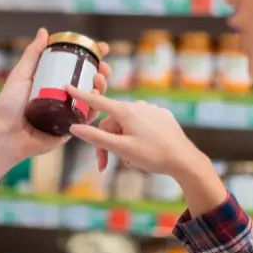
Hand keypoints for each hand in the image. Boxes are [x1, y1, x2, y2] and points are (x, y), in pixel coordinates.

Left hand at [0, 28, 110, 179]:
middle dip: (102, 72)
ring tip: (100, 80)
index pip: (77, 66)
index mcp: (53, 82)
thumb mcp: (21, 74)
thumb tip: (44, 31)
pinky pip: (88, 118)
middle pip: (90, 82)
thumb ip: (32, 54)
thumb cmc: (8, 105)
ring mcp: (68, 112)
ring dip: (102, 88)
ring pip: (93, 99)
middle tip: (104, 67)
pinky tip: (97, 98)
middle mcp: (63, 96)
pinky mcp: (71, 128)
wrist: (5, 134)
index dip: (92, 56)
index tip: (102, 48)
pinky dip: (96, 108)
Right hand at [66, 86, 196, 175]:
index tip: (68, 86)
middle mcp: (138, 106)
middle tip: (105, 165)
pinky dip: (136, 137)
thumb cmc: (152, 155)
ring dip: (122, 142)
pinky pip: (142, 124)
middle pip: (112, 122)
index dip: (81, 95)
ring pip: (127, 125)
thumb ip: (96, 137)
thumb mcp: (120, 148)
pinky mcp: (162, 117)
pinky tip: (142, 151)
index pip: (98, 102)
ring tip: (128, 161)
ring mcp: (152, 110)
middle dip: (106, 142)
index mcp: (126, 112)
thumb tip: (74, 128)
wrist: (184, 160)